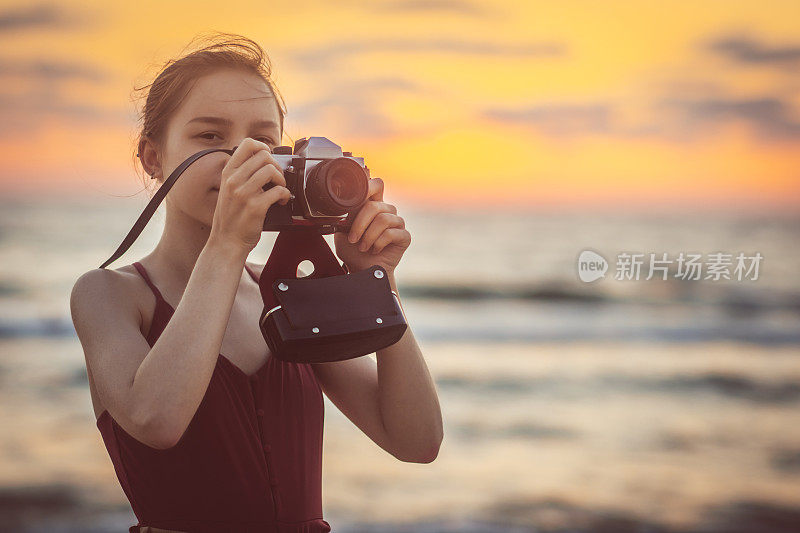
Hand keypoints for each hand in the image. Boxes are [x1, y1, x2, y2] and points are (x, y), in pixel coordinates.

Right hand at [210, 138, 291, 253]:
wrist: (227, 242)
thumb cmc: (230, 218)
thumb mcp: (228, 190)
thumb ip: (240, 175)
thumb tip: (262, 161)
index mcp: (228, 173)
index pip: (247, 144)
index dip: (263, 147)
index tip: (269, 159)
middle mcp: (234, 181)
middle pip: (264, 156)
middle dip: (276, 166)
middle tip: (277, 179)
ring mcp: (244, 193)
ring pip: (271, 170)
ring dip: (282, 180)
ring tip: (279, 189)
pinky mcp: (255, 207)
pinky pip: (279, 190)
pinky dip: (286, 195)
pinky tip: (282, 200)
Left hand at [333, 177, 410, 275]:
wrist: (363, 271)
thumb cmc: (353, 251)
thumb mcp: (343, 231)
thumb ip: (345, 216)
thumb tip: (342, 204)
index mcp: (373, 205)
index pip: (376, 185)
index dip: (369, 185)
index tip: (356, 196)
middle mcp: (387, 211)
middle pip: (375, 205)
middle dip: (360, 224)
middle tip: (353, 239)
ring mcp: (397, 223)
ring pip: (383, 219)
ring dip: (368, 236)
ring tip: (362, 247)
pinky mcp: (404, 236)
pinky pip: (391, 233)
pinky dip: (379, 243)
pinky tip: (375, 250)